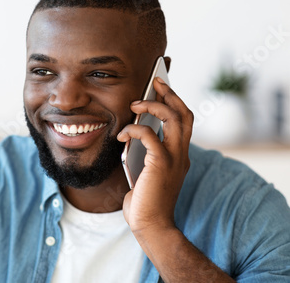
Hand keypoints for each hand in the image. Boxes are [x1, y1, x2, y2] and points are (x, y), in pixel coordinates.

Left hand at [117, 77, 193, 235]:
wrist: (150, 224)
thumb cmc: (145, 199)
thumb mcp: (146, 169)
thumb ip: (145, 151)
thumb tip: (131, 131)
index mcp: (179, 154)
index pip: (184, 121)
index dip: (175, 101)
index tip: (163, 88)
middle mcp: (181, 153)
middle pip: (184, 114)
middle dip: (170, 94)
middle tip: (156, 81)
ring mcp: (174, 158)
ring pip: (173, 118)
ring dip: (154, 105)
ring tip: (135, 104)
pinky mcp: (161, 164)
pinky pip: (149, 135)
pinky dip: (134, 129)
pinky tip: (122, 133)